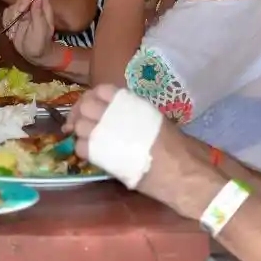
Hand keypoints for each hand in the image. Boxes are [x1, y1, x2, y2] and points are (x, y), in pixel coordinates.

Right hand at [5, 0, 59, 65]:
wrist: (33, 55)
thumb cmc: (40, 44)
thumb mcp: (41, 30)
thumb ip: (39, 14)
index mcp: (42, 7)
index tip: (23, 7)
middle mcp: (32, 7)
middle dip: (17, 8)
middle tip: (17, 19)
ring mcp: (22, 13)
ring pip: (12, 6)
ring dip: (11, 17)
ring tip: (14, 29)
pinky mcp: (14, 18)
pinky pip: (6, 14)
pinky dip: (7, 21)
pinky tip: (11, 30)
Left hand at [67, 84, 209, 215]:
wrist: (180, 170)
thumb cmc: (177, 146)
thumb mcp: (154, 119)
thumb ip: (133, 113)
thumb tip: (119, 117)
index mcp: (130, 102)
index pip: (101, 90)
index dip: (92, 98)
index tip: (90, 107)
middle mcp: (115, 112)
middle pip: (85, 106)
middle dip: (80, 114)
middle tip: (80, 124)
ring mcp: (106, 131)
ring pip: (79, 125)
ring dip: (80, 132)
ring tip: (88, 141)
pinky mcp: (101, 153)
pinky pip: (81, 147)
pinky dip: (83, 149)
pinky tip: (92, 154)